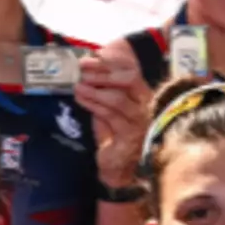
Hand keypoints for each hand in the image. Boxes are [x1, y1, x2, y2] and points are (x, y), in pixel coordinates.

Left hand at [74, 48, 153, 188]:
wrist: (118, 164)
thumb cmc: (113, 132)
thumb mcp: (108, 105)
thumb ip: (102, 88)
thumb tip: (83, 68)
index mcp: (142, 94)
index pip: (129, 71)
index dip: (108, 63)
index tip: (87, 59)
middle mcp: (146, 105)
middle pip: (128, 80)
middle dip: (102, 74)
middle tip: (81, 72)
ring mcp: (140, 121)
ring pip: (117, 98)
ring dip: (94, 91)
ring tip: (77, 86)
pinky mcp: (130, 136)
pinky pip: (111, 116)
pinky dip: (94, 105)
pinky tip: (81, 100)